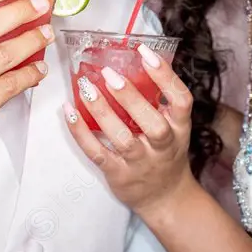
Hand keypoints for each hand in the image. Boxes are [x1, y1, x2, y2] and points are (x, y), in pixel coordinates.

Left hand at [64, 43, 195, 221]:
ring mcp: (140, 163)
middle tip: (110, 74)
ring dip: (102, 113)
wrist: (165, 198)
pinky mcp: (118, 174)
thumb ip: (160, 100)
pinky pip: (97, 153)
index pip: (181, 100)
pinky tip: (69, 112)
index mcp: (180, 128)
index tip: (146, 53)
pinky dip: (81, 133)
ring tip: (86, 88)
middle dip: (131, 99)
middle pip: (154, 124)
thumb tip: (135, 61)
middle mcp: (163, 146)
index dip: (165, 76)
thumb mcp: (175, 127)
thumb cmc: (166, 153)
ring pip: (122, 139)